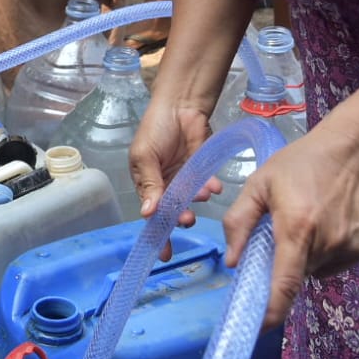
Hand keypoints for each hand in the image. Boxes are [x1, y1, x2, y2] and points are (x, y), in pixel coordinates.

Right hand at [129, 100, 219, 247]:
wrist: (181, 105)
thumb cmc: (155, 128)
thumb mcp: (145, 156)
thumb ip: (149, 184)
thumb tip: (146, 213)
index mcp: (148, 184)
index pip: (152, 215)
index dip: (158, 235)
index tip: (164, 254)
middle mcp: (168, 187)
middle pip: (174, 212)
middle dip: (180, 218)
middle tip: (186, 219)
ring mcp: (187, 180)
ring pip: (192, 201)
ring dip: (196, 201)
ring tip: (200, 194)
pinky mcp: (204, 171)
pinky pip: (208, 186)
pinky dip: (210, 188)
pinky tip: (213, 186)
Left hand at [221, 128, 358, 327]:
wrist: (353, 153)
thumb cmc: (299, 164)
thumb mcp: (259, 184)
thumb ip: (239, 222)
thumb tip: (232, 262)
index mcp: (297, 227)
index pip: (284, 281)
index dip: (271, 310)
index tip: (257, 327)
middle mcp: (327, 242)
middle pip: (295, 274)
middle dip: (280, 265)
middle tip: (278, 235)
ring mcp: (350, 247)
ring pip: (313, 270)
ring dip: (302, 257)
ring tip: (305, 221)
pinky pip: (332, 264)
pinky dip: (322, 254)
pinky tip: (324, 224)